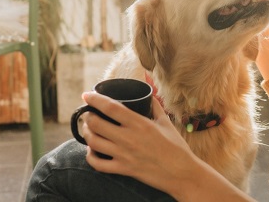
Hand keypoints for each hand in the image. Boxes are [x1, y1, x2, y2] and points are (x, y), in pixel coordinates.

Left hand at [79, 90, 196, 193]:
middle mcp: (129, 138)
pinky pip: (98, 164)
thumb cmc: (176, 147)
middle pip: (96, 124)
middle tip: (87, 114)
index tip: (86, 95)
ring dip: (86, 134)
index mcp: (140, 123)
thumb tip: (148, 94)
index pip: (110, 107)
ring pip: (93, 142)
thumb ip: (155, 106)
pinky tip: (92, 151)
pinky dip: (90, 156)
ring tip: (88, 130)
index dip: (95, 99)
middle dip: (87, 117)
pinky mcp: (123, 169)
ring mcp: (124, 155)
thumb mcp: (166, 122)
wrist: (182, 173)